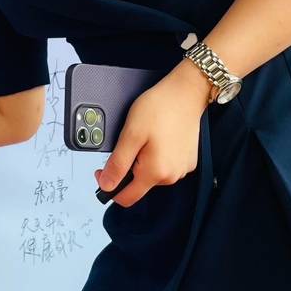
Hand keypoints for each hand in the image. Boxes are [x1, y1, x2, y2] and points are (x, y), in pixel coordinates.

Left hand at [93, 64, 211, 206]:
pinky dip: (157, 156)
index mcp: (155, 172)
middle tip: (130, 141)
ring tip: (147, 136)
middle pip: (139, 184)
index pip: (126, 198)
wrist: (186, 92)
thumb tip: (106, 185)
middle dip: (129, 167)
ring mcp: (181, 169)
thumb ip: (117, 164)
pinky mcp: (187, 160)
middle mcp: (171, 176)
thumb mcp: (131, 134)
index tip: (104, 168)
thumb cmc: (160, 107)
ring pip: (151, 174)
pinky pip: (165, 165)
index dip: (110, 186)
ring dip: (143, 160)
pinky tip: (159, 138)